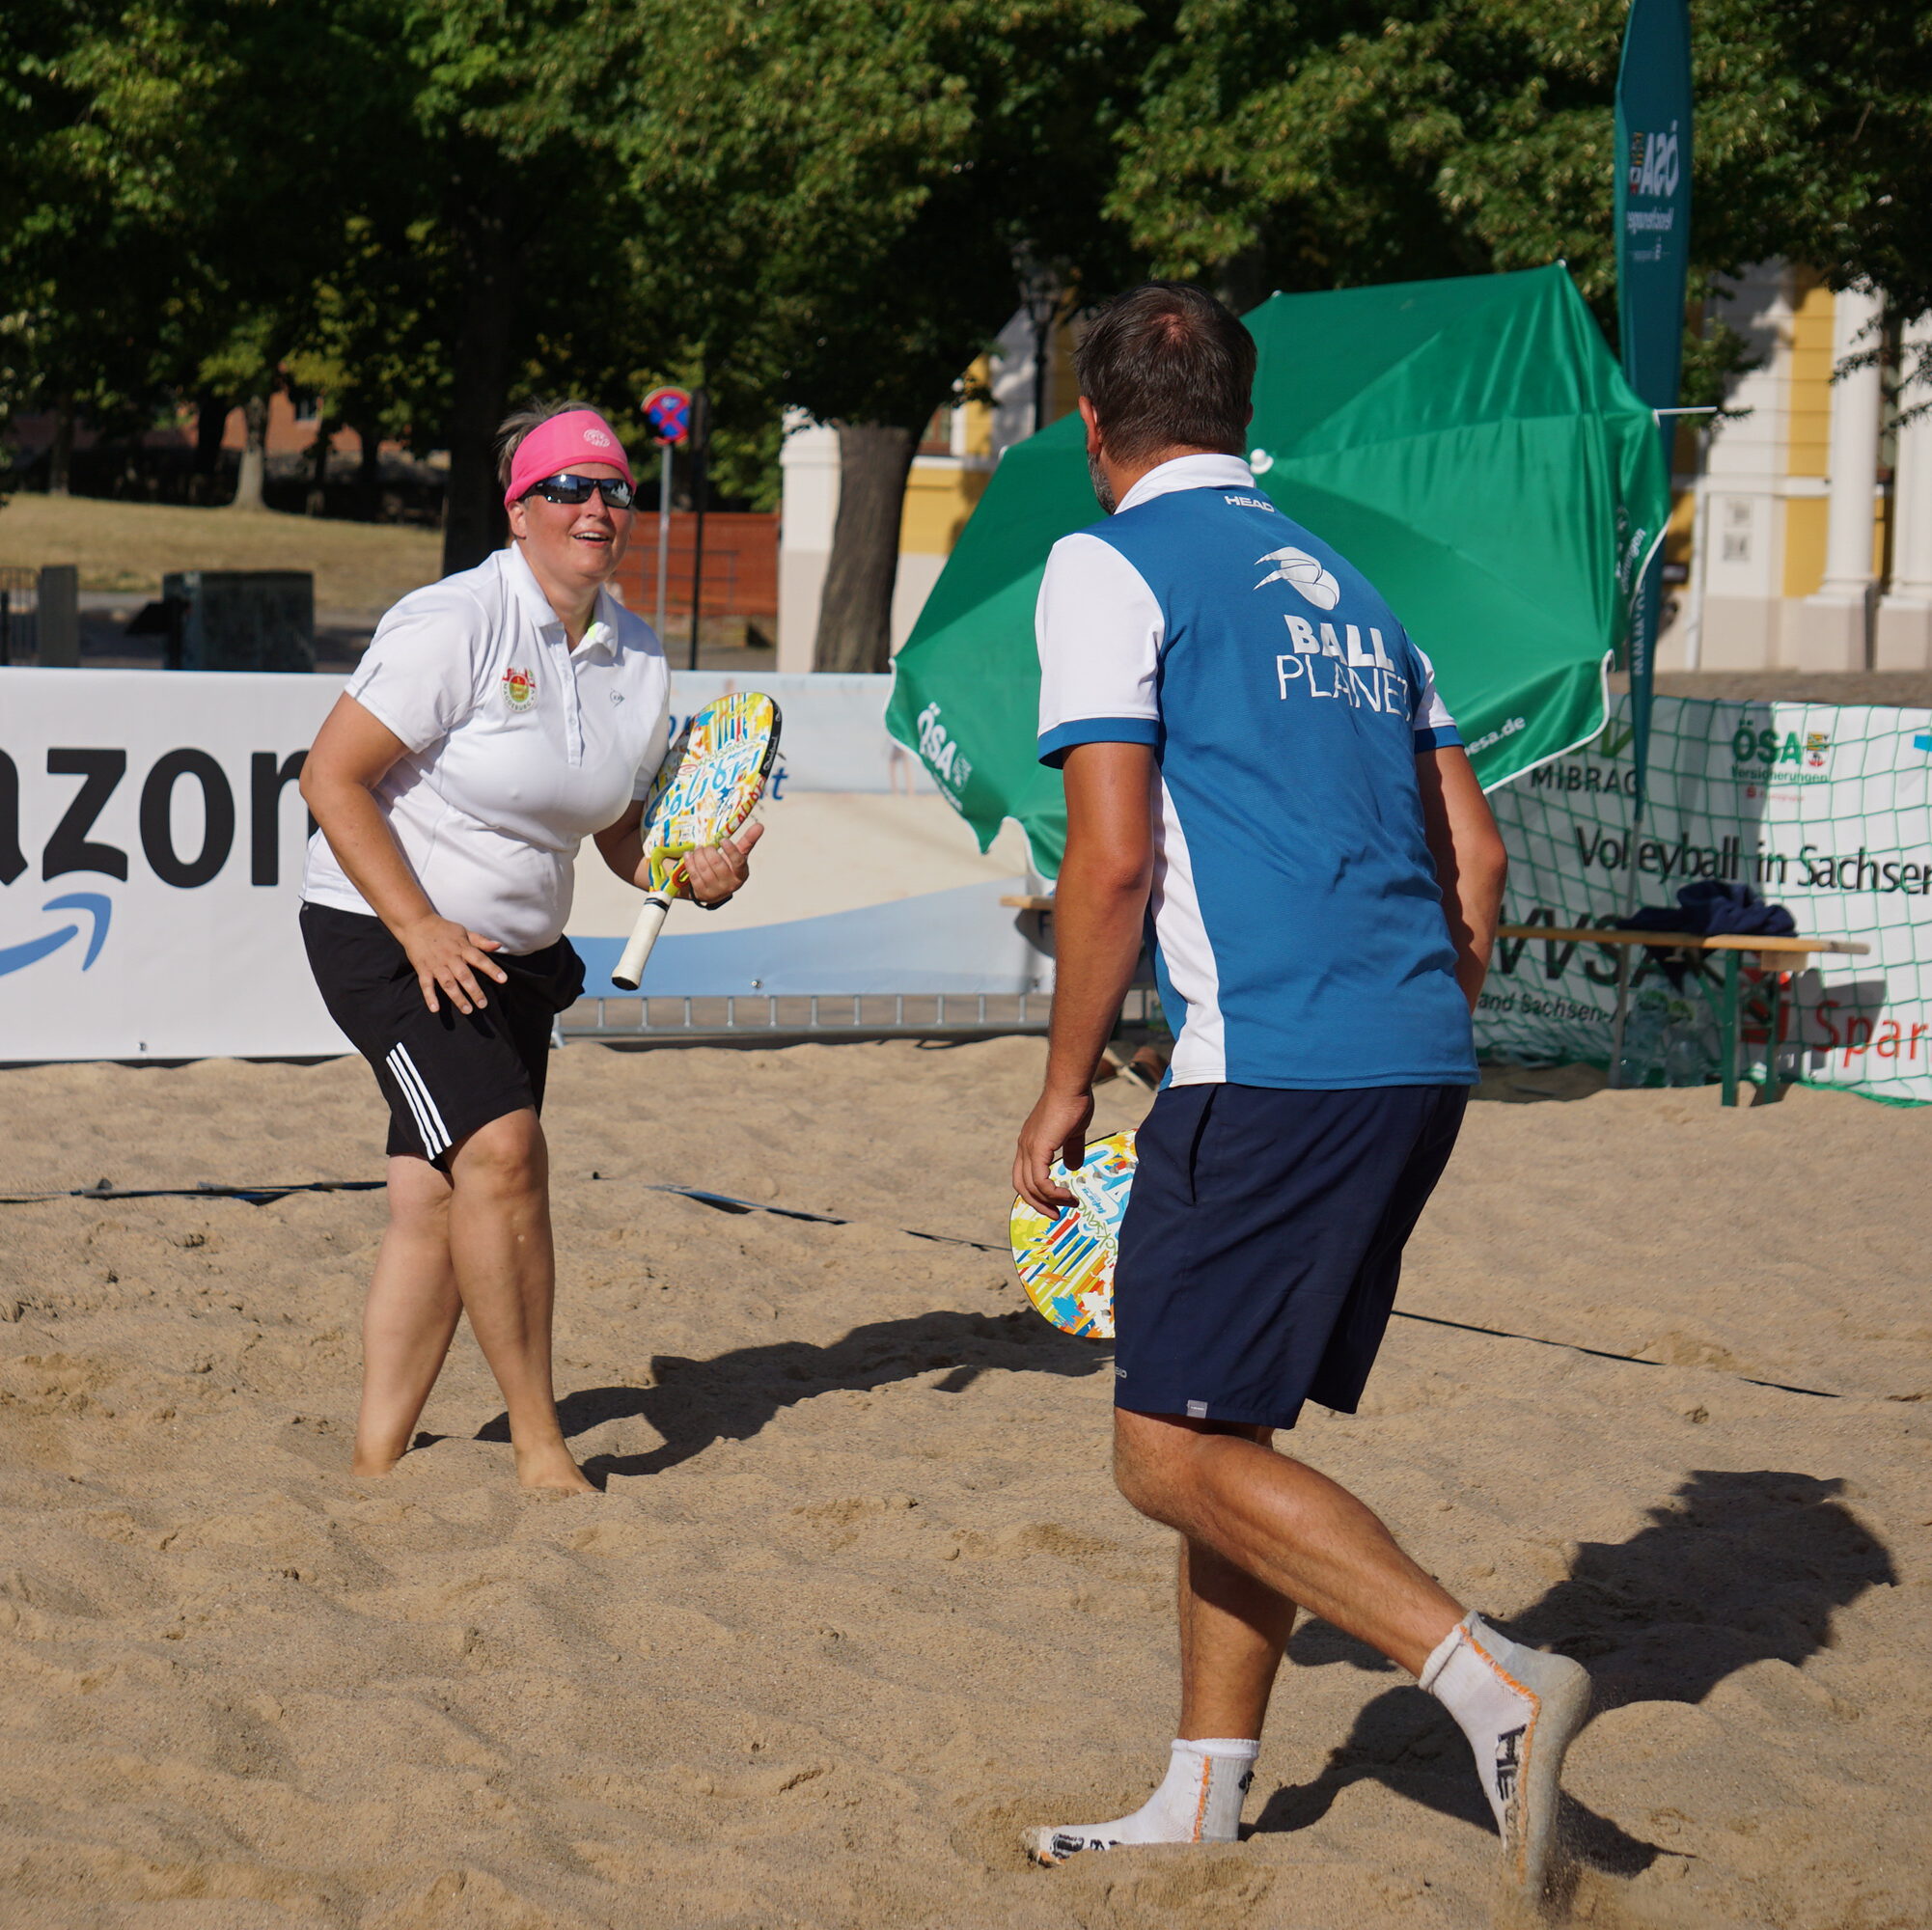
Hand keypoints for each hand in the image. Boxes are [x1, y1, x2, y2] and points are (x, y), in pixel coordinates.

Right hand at [398, 914, 506, 1015]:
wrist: (416, 923)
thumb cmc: (443, 929)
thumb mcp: (464, 932)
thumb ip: (481, 941)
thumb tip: (499, 946)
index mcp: (462, 947)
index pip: (480, 959)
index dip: (492, 969)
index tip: (503, 979)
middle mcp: (450, 957)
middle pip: (464, 976)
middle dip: (474, 991)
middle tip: (483, 1004)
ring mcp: (436, 964)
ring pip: (448, 983)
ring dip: (457, 997)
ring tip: (467, 1010)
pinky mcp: (423, 969)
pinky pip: (426, 985)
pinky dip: (430, 997)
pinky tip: (436, 1009)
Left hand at [679, 819, 764, 906]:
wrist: (714, 888)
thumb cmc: (728, 867)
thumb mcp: (738, 856)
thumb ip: (748, 841)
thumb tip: (760, 825)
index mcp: (741, 874)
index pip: (738, 862)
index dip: (731, 850)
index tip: (723, 840)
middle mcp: (730, 885)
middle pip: (717, 864)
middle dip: (708, 851)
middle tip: (705, 845)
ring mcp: (716, 891)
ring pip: (704, 869)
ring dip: (698, 855)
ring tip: (697, 849)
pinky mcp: (702, 893)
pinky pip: (694, 875)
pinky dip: (690, 863)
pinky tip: (689, 855)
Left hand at [1013, 1086, 1095, 1214]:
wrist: (1070, 1086)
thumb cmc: (1073, 1102)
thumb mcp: (1073, 1132)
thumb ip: (1071, 1150)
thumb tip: (1073, 1167)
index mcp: (1029, 1143)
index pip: (1024, 1175)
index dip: (1036, 1192)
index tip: (1054, 1202)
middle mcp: (1024, 1147)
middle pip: (1022, 1186)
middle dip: (1038, 1204)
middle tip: (1056, 1214)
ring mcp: (1028, 1148)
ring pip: (1031, 1187)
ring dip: (1050, 1201)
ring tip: (1070, 1204)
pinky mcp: (1038, 1149)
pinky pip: (1041, 1181)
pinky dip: (1053, 1193)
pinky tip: (1067, 1195)